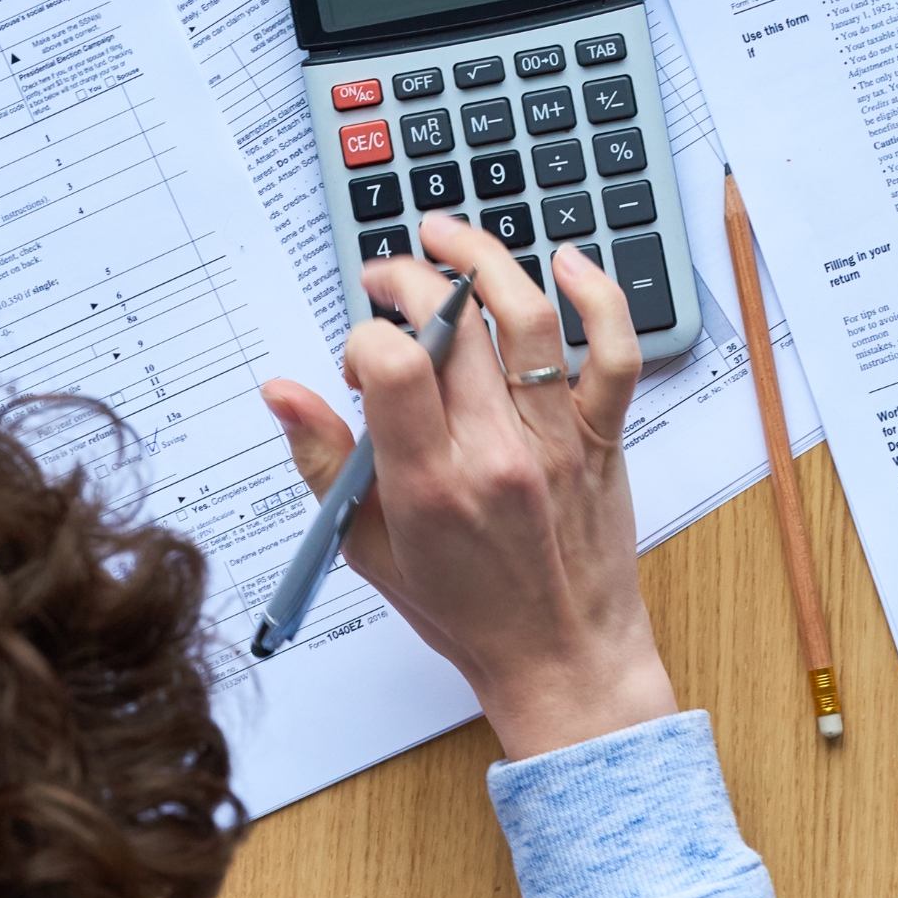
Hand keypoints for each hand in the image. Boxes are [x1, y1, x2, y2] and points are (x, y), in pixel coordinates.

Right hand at [259, 213, 676, 757]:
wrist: (561, 660)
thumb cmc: (467, 612)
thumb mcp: (367, 548)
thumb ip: (322, 461)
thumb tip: (282, 392)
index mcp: (429, 484)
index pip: (391, 363)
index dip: (363, 336)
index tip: (360, 356)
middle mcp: (495, 454)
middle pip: (450, 324)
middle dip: (406, 283)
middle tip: (387, 285)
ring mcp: (555, 442)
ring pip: (527, 317)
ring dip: (483, 258)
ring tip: (447, 237)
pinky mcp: (600, 438)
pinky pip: (615, 353)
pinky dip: (599, 297)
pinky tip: (568, 264)